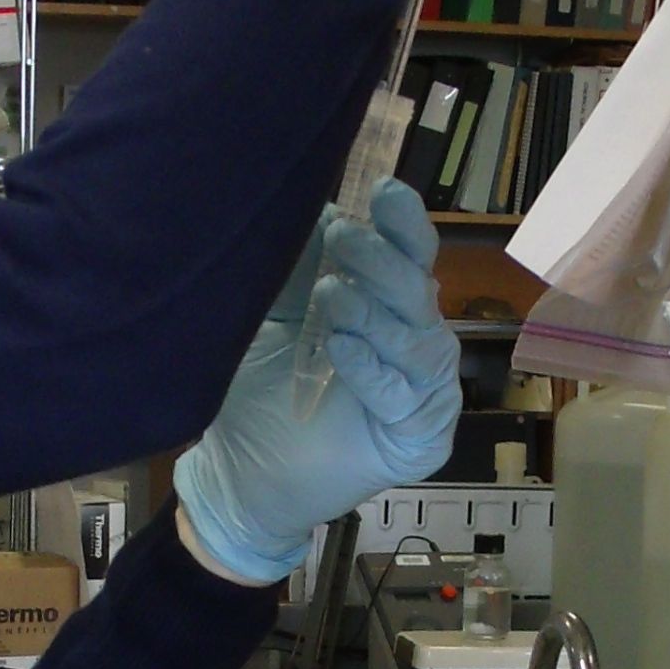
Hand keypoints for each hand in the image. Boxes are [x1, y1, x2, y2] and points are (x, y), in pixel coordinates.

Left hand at [173, 181, 463, 586]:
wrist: (244, 476)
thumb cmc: (263, 395)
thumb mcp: (277, 320)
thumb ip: (298, 271)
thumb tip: (317, 209)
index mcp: (390, 308)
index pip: (412, 256)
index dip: (404, 223)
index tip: (381, 191)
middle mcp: (417, 344)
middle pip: (418, 291)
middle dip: (381, 261)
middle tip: (340, 240)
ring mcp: (425, 394)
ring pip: (418, 341)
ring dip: (373, 312)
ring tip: (329, 297)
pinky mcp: (420, 441)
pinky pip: (405, 397)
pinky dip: (371, 370)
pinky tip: (339, 348)